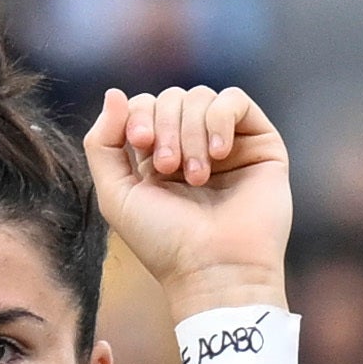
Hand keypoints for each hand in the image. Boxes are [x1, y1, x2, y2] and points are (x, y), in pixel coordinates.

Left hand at [86, 84, 295, 319]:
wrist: (215, 270)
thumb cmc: (165, 242)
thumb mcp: (116, 194)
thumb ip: (102, 144)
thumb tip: (115, 93)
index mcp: (158, 157)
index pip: (144, 106)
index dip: (139, 115)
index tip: (140, 144)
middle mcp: (193, 146)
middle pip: (171, 98)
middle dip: (165, 126)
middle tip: (168, 168)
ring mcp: (228, 144)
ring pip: (201, 98)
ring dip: (191, 131)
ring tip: (197, 176)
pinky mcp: (260, 143)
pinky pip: (235, 100)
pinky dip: (220, 118)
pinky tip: (218, 153)